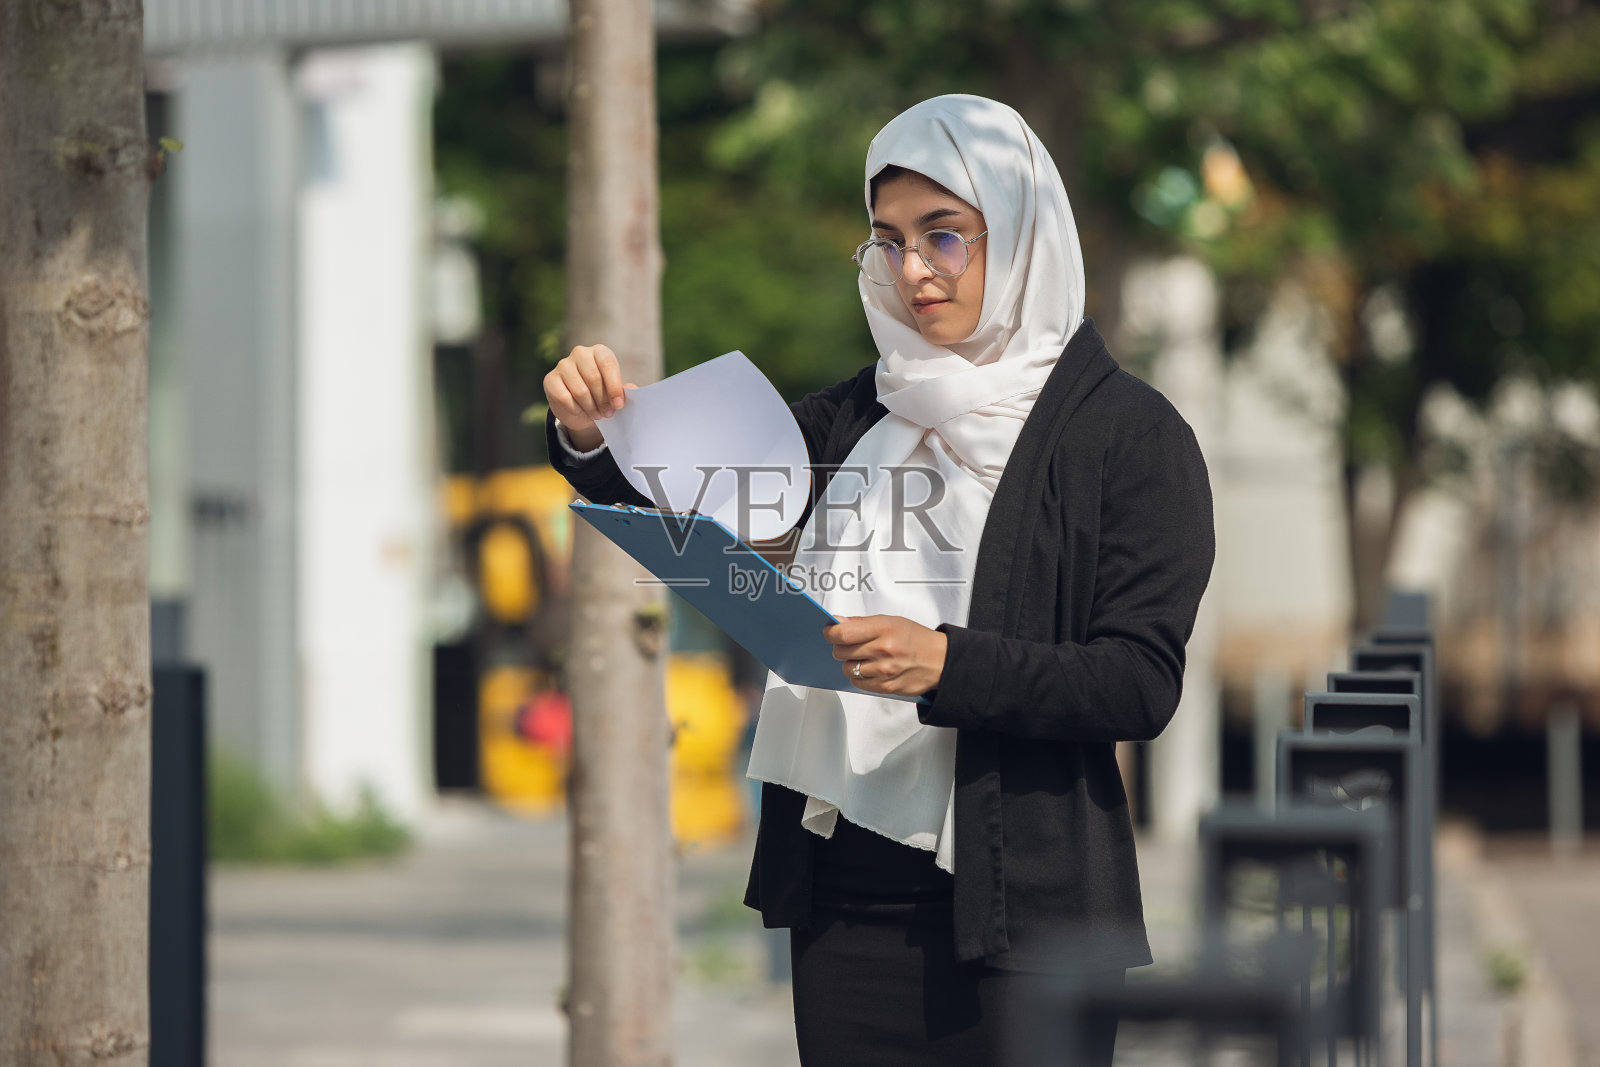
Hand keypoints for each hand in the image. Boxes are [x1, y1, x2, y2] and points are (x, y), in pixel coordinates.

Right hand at [543, 344, 637, 450]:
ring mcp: (563, 364)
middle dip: (603, 400)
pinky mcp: (550, 379)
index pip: (607, 364)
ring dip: (591, 407)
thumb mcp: (615, 394)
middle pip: (594, 378)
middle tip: (607, 414)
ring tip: (597, 414)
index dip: (614, 386)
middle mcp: (580, 353)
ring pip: (580, 390)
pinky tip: (580, 411)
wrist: (579, 409)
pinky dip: (576, 409)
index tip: (618, 405)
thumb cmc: (601, 397)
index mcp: (599, 351)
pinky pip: (565, 398)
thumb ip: (624, 391)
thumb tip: (633, 389)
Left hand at [824, 615, 946, 697]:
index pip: (843, 633)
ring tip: (866, 657)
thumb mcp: (891, 621)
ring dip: (852, 663)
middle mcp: (884, 650)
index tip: (830, 631)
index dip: (831, 633)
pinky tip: (872, 669)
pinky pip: (858, 683)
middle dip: (841, 647)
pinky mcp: (886, 687)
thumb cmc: (916, 639)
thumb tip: (836, 622)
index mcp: (884, 628)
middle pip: (841, 651)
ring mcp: (885, 670)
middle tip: (852, 644)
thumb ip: (861, 622)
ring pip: (848, 668)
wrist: (940, 660)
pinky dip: (860, 676)